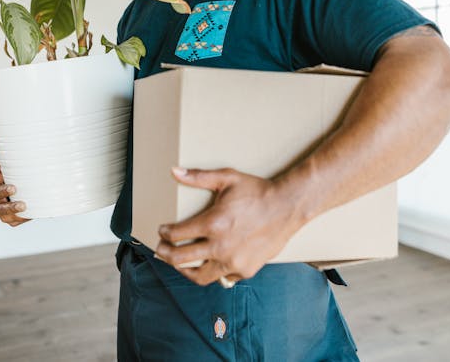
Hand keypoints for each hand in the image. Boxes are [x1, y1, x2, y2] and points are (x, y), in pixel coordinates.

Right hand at [0, 140, 29, 225]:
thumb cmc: (12, 175)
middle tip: (21, 201)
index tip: (14, 188)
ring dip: (14, 212)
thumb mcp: (6, 167)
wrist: (25, 188)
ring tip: (24, 207)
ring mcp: (1, 211)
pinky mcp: (11, 219)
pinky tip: (28, 215)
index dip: (3, 191)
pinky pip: (14, 221)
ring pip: (4, 215)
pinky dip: (20, 218)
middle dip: (8, 203)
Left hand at [153, 167, 301, 286]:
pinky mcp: (246, 270)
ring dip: (185, 270)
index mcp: (213, 223)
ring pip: (199, 276)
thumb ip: (199, 177)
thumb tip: (174, 172)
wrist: (288, 206)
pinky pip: (223, 277)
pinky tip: (209, 263)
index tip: (162, 231)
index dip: (164, 234)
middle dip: (165, 254)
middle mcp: (221, 247)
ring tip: (180, 264)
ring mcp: (233, 262)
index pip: (176, 235)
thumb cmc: (257, 191)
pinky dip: (213, 271)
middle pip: (180, 259)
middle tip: (162, 250)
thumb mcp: (227, 178)